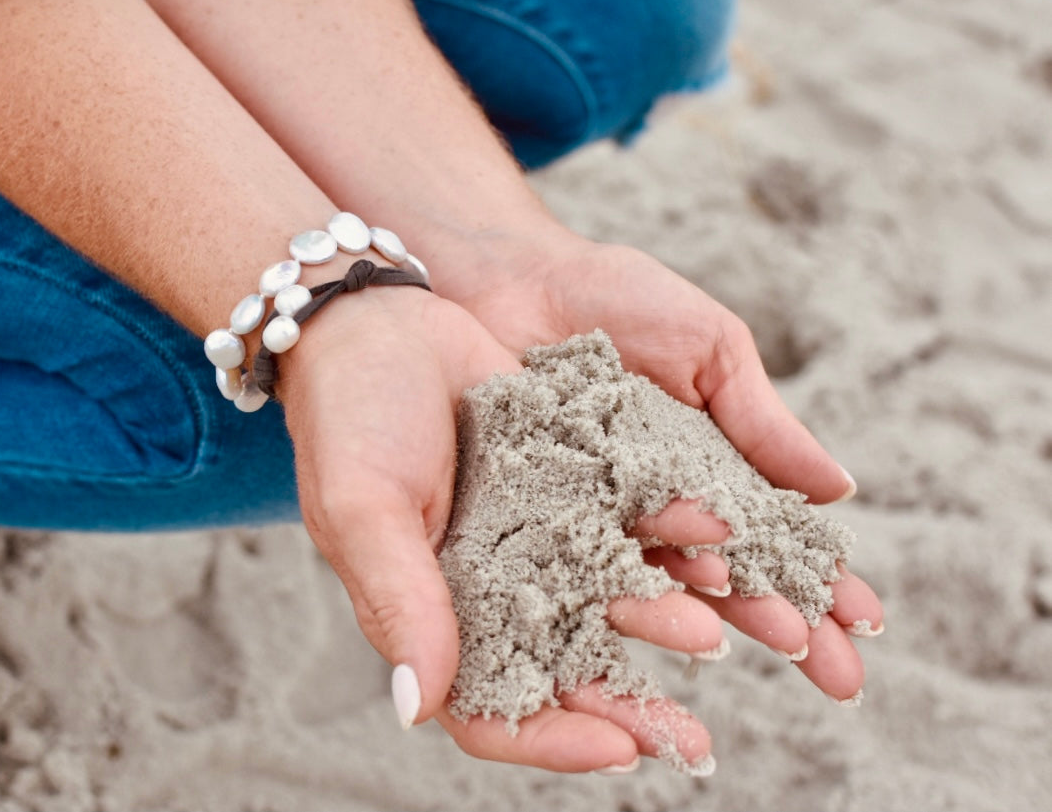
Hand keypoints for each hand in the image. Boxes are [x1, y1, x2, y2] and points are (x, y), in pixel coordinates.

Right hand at [279, 288, 743, 772]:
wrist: (377, 314)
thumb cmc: (348, 415)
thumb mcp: (364, 507)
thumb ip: (398, 600)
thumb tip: (415, 708)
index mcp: (428, 612)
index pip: (489, 709)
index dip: (551, 740)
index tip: (618, 749)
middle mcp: (487, 587)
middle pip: (565, 671)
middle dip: (630, 707)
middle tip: (693, 737)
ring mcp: (533, 536)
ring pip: (608, 598)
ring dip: (661, 615)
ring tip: (714, 623)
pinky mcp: (569, 480)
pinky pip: (628, 519)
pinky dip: (668, 529)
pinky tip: (710, 530)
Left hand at [450, 230, 884, 700]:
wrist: (515, 277)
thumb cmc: (617, 299)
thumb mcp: (709, 350)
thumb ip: (761, 422)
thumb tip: (840, 490)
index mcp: (707, 470)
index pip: (775, 538)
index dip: (822, 582)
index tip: (868, 624)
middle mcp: (658, 506)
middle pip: (733, 577)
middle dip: (791, 621)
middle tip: (838, 673)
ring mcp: (601, 516)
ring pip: (672, 579)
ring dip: (730, 614)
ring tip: (777, 641)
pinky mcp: (542, 516)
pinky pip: (595, 558)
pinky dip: (642, 585)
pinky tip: (687, 609)